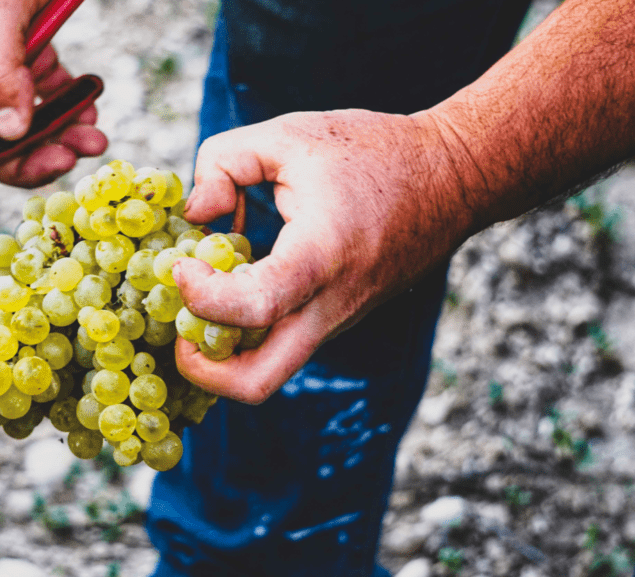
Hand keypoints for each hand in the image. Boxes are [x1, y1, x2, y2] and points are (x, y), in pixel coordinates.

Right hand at [0, 0, 107, 251]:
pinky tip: (96, 114)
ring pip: (27, 126)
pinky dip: (74, 113)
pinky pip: (53, 99)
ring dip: (61, 141)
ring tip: (97, 140)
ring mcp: (6, 64)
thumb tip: (6, 132)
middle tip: (72, 160)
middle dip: (31, 161)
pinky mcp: (38, 53)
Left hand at [175, 110, 471, 403]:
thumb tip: (195, 215)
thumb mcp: (290, 135)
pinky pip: (282, 343)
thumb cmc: (373, 153)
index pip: (253, 307)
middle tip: (178, 330)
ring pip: (268, 370)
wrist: (455, 179)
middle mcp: (331, 305)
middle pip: (256, 383)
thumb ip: (223, 162)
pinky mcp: (335, 321)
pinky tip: (239, 277)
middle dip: (202, 370)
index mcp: (322, 257)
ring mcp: (336, 322)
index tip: (183, 263)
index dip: (202, 295)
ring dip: (222, 348)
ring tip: (205, 293)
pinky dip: (247, 328)